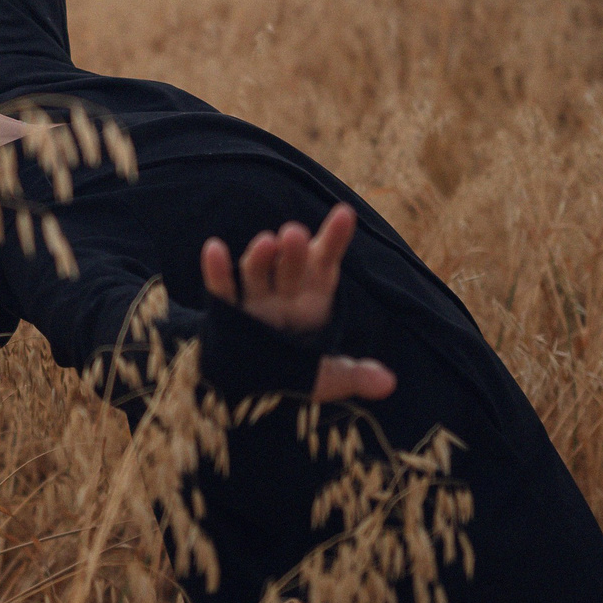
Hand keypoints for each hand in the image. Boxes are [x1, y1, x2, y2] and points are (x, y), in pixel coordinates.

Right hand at [200, 204, 393, 403]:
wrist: (253, 389)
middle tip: (295, 234)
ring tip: (266, 242)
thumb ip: (354, 375)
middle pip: (290, 267)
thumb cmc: (295, 374)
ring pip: (257, 273)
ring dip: (260, 258)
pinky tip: (214, 248)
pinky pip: (222, 291)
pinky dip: (216, 272)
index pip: (325, 264)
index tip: (345, 214)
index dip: (334, 239)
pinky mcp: (228, 315)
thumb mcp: (329, 378)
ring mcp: (254, 302)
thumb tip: (388, 384)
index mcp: (312, 302)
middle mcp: (283, 295)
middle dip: (293, 252)